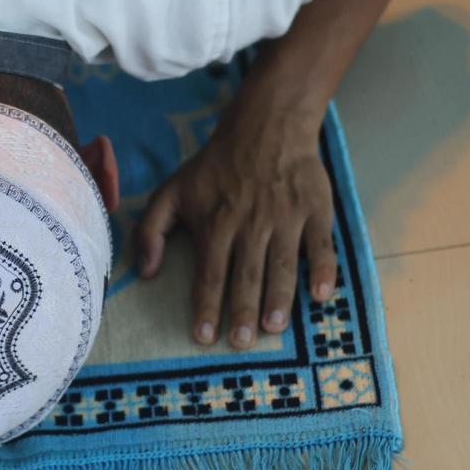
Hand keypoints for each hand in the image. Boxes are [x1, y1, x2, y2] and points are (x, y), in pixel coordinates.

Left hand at [135, 94, 337, 348]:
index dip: (206, 307)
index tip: (203, 337)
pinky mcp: (315, 210)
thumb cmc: (215, 166)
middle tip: (240, 343)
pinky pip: (321, 244)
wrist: (266, 126)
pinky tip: (322, 295)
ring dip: (278, 299)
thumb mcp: (172, 191)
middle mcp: (250, 224)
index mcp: (215, 223)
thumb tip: (146, 273)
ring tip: (274, 328)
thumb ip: (151, 230)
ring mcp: (285, 217)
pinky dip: (323, 269)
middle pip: (245, 275)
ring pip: (281, 265)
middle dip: (242, 311)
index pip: (209, 274)